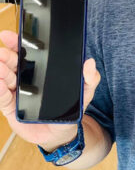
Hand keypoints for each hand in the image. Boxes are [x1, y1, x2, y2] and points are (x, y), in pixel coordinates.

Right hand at [0, 30, 100, 149]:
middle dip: (7, 55)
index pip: (28, 53)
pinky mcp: (11, 107)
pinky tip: (0, 83)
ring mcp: (18, 92)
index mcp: (41, 70)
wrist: (60, 134)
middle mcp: (26, 78)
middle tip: (2, 52)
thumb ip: (90, 78)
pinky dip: (0, 89)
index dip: (18, 43)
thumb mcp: (85, 92)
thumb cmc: (70, 110)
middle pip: (13, 63)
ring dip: (2, 71)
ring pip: (6, 78)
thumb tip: (90, 63)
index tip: (10, 35)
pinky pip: (3, 97)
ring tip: (0, 66)